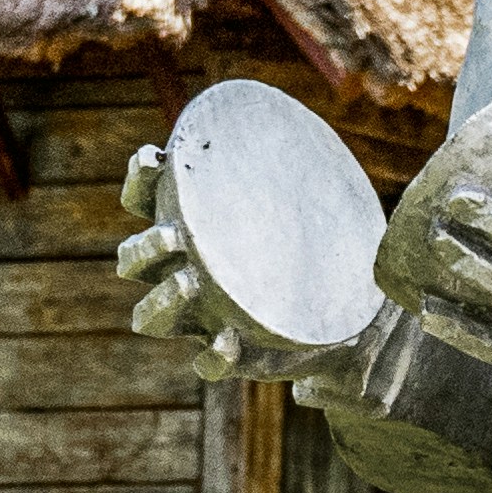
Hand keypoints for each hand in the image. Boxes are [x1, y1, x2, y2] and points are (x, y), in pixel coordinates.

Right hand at [117, 142, 358, 383]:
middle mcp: (188, 271)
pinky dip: (213, 355)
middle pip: (135, 263)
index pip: (149, 201)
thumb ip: (302, 165)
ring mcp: (205, 314)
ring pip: (153, 316)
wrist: (356, 304)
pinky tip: (228, 341)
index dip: (142, 180)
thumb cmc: (321, 240)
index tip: (154, 157)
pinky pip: (209, 364)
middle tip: (172, 236)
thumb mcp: (314, 197)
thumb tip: (303, 129)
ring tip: (187, 283)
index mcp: (197, 229)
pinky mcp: (235, 354)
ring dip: (162, 301)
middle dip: (143, 250)